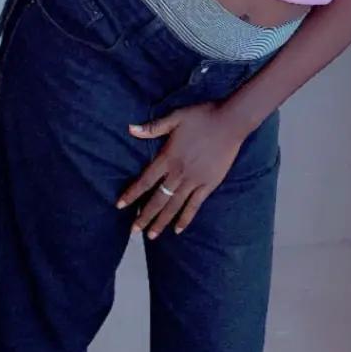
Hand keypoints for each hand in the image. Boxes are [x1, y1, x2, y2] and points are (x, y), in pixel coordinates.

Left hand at [117, 102, 246, 237]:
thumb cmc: (202, 116)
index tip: (120, 205)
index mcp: (168, 157)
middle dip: (144, 216)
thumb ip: (153, 127)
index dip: (132, 193)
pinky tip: (178, 230)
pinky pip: (194, 205)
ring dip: (161, 221)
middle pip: (158, 199)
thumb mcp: (176, 117)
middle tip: (134, 230)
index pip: (146, 180)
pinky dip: (185, 218)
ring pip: (174, 205)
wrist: (230, 122)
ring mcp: (194, 180)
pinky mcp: (209, 184)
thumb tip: (130, 128)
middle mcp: (179, 173)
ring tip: (151, 235)